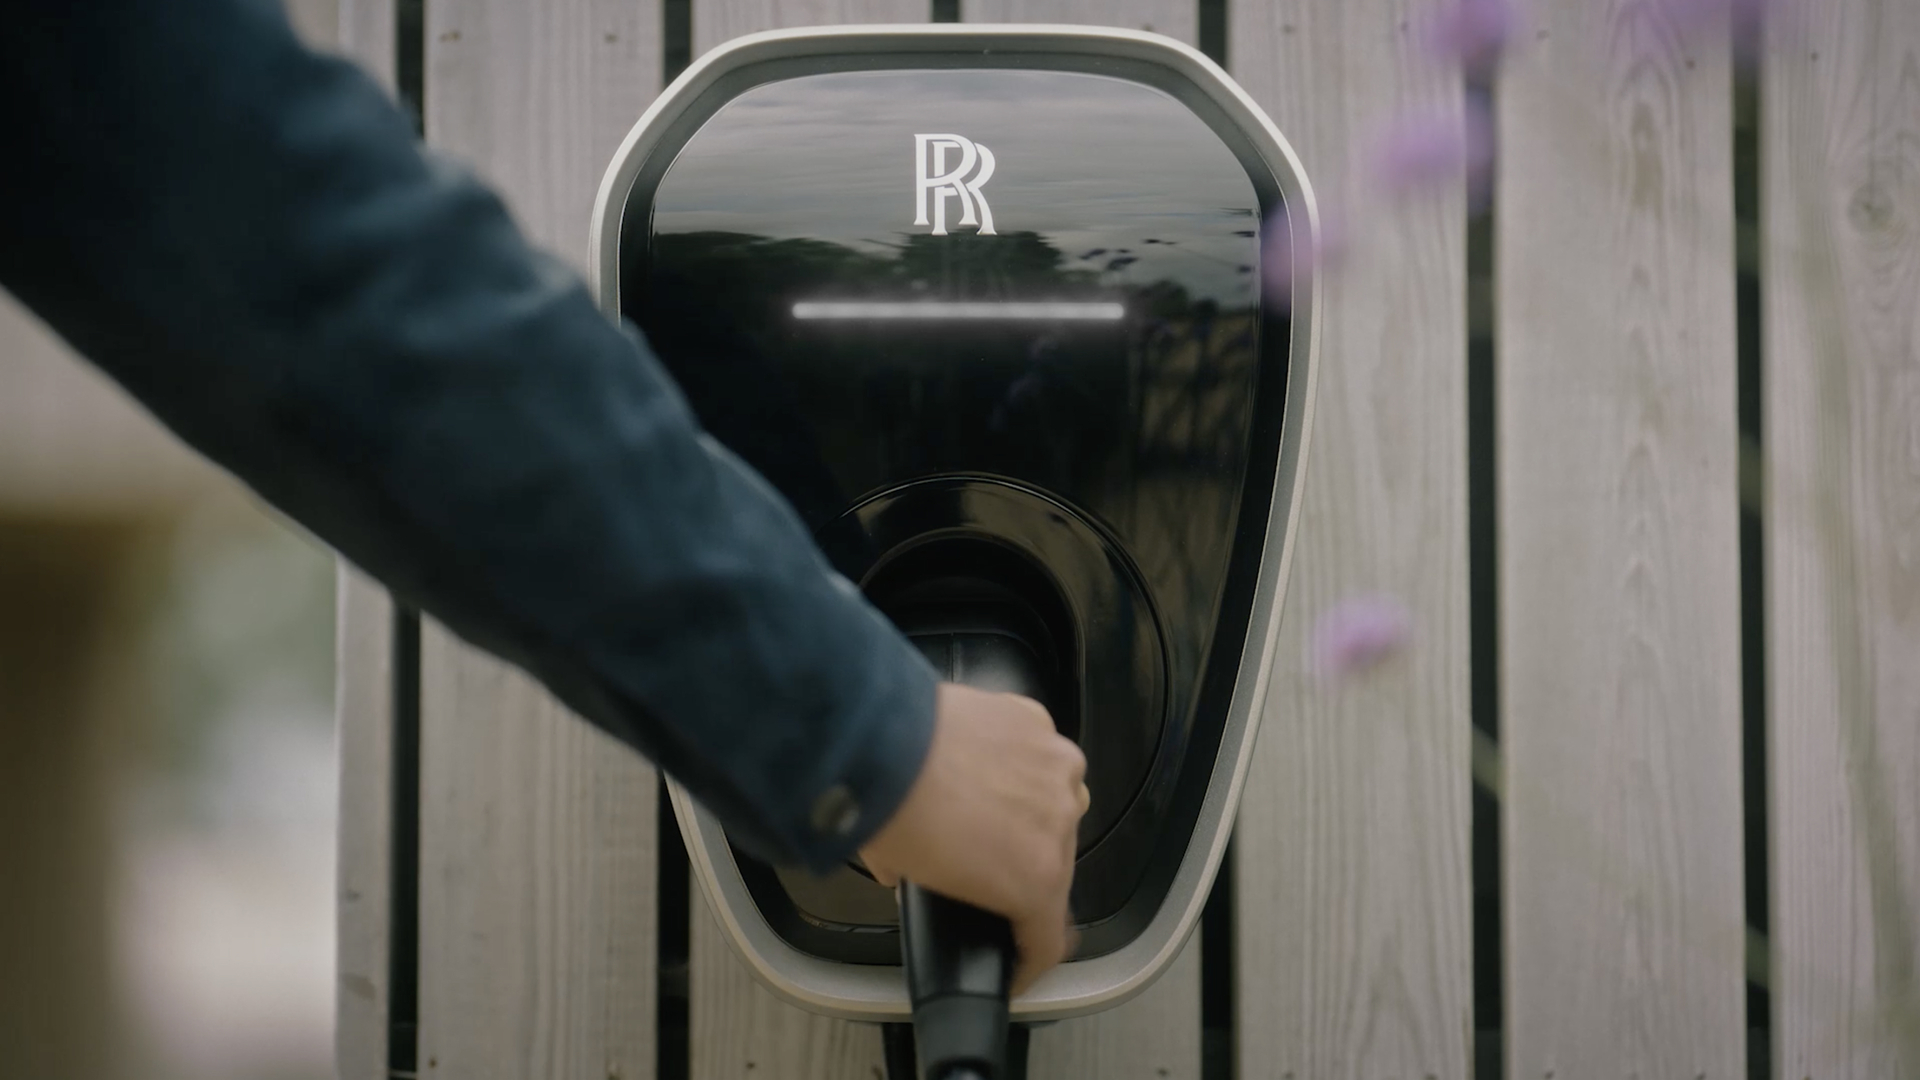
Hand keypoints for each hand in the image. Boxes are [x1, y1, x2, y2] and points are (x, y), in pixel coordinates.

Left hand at [859, 682, 1089, 996]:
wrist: (878, 741)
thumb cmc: (892, 814)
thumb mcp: (902, 873)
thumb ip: (924, 885)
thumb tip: (906, 874)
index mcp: (1035, 880)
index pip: (1048, 939)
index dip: (1029, 959)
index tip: (1018, 962)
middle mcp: (1060, 824)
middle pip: (1056, 862)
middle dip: (1024, 867)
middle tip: (984, 860)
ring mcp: (1054, 768)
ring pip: (1055, 801)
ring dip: (1029, 809)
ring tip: (982, 801)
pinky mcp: (1036, 721)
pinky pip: (1035, 751)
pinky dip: (1016, 759)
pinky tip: (981, 756)